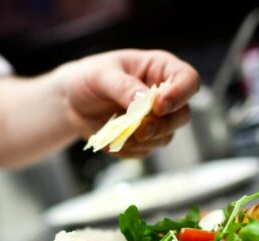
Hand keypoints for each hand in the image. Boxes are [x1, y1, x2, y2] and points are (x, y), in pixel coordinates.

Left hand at [58, 49, 200, 157]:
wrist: (71, 101)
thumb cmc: (89, 78)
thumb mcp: (102, 76)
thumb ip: (124, 87)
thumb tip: (144, 102)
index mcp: (160, 70)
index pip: (188, 81)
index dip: (180, 95)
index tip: (158, 106)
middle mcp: (163, 96)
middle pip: (182, 115)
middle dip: (162, 126)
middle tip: (140, 130)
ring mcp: (154, 120)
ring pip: (165, 138)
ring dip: (142, 142)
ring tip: (116, 135)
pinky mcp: (141, 140)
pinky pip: (143, 151)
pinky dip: (127, 150)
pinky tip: (108, 142)